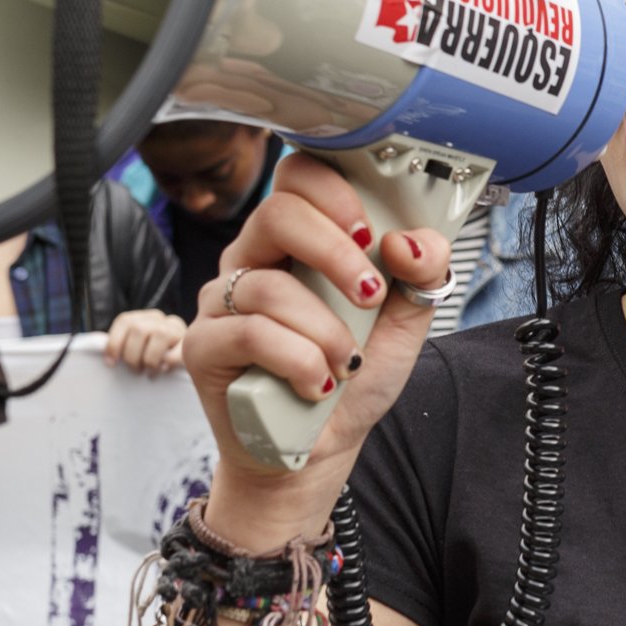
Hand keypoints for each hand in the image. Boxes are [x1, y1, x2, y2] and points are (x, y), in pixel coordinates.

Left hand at [103, 308, 185, 375]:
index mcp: (143, 317)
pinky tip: (165, 370)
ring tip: (149, 373)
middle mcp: (159, 318)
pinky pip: (177, 350)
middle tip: (135, 370)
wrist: (190, 358)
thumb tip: (108, 359)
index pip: (125, 321)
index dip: (114, 343)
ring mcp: (176, 328)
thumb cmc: (155, 358)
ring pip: (158, 335)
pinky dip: (168, 362)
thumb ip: (124, 347)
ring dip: (150, 359)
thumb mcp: (138, 347)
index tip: (111, 363)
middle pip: (139, 329)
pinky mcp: (189, 342)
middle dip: (132, 355)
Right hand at [183, 152, 450, 495]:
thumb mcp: (404, 321)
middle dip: (335, 254)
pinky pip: (250, 334)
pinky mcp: (203, 345)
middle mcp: (253, 260)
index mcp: (297, 241)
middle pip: (276, 212)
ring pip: (268, 286)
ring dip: (324, 330)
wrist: (321, 447)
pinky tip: (317, 385)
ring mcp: (221, 301)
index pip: (298, 178)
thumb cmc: (353, 375)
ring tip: (347, 363)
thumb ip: (422, 274)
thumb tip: (408, 240)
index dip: (335, 194)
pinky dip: (298, 362)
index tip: (372, 236)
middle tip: (369, 297)